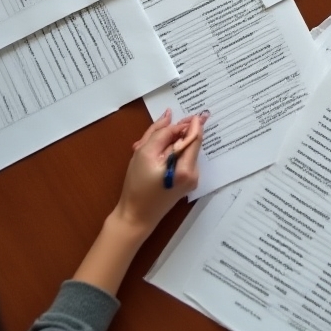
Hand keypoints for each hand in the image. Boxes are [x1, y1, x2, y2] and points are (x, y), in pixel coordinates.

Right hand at [112, 109, 206, 238]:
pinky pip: (180, 160)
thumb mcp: (145, 153)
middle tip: (156, 134)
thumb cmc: (137, 186)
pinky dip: (168, 154)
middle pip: (189, 143)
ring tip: (147, 148)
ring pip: (183, 151)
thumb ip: (161, 133)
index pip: (195, 138)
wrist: (135, 217)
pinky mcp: (185, 182)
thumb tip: (171, 116)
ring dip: (168, 144)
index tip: (185, 114)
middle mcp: (194, 174)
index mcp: (187, 169)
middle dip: (174, 135)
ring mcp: (191, 179)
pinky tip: (151, 158)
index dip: (191, 123)